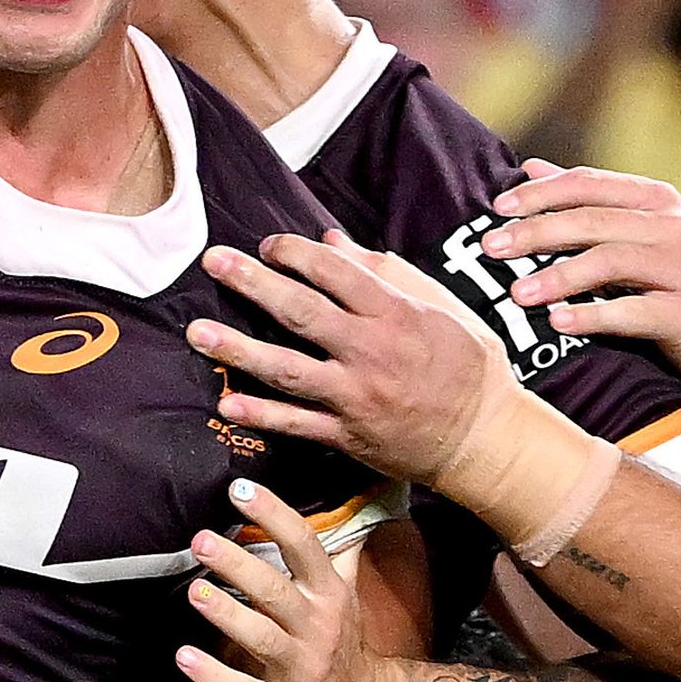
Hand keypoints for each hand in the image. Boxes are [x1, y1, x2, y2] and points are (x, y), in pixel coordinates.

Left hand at [176, 480, 407, 681]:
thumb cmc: (343, 647)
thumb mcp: (346, 596)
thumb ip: (339, 551)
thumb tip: (354, 499)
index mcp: (329, 594)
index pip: (304, 546)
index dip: (274, 514)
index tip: (240, 488)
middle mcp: (317, 628)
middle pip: (275, 591)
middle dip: (238, 564)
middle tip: (201, 540)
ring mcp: (300, 669)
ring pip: (261, 638)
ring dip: (226, 614)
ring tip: (194, 592)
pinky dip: (215, 676)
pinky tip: (184, 657)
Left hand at [188, 232, 511, 485]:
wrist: (483, 440)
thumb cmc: (468, 367)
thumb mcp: (441, 308)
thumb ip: (387, 273)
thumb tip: (332, 241)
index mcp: (396, 315)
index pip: (335, 274)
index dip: (296, 254)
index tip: (268, 244)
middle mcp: (371, 353)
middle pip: (301, 312)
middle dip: (253, 283)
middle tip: (213, 261)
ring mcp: (357, 397)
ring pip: (288, 370)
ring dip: (239, 350)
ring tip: (198, 333)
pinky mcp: (348, 436)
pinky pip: (297, 424)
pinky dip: (261, 415)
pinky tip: (226, 403)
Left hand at [485, 158, 680, 392]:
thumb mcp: (645, 231)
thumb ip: (591, 200)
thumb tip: (531, 167)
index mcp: (658, 201)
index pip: (589, 184)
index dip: (540, 194)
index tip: (496, 209)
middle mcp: (674, 228)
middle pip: (593, 221)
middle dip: (537, 233)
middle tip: (492, 248)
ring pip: (612, 262)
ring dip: (559, 277)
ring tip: (517, 292)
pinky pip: (636, 312)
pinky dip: (594, 316)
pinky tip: (559, 323)